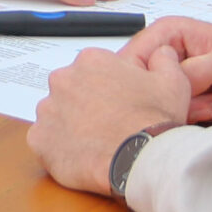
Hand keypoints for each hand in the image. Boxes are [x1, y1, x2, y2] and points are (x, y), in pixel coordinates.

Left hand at [28, 44, 190, 195]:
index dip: (104, 88)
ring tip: (94, 142)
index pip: (90, 70)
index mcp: (90, 61)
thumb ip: (163, 59)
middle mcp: (63, 79)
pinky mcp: (39, 139)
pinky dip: (58, 149)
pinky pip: (44, 142)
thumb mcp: (172, 81)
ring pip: (55, 115)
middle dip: (83, 105)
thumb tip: (162, 53)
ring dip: (69, 126)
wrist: (141, 158)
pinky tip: (80, 156)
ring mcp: (48, 110)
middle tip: (105, 124)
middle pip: (69, 90)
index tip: (115, 103)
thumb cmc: (153, 122)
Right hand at [119, 19, 211, 124]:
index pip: (134, 57)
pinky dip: (188, 119)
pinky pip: (171, 115)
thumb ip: (195, 70)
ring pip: (155, 103)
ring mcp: (174, 81)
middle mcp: (166, 56)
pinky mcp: (184, 102)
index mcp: (168, 34)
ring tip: (211, 104)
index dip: (140, 79)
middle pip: (141, 84)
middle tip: (198, 101)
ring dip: (180, 110)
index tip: (162, 95)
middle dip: (163, 98)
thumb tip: (168, 85)